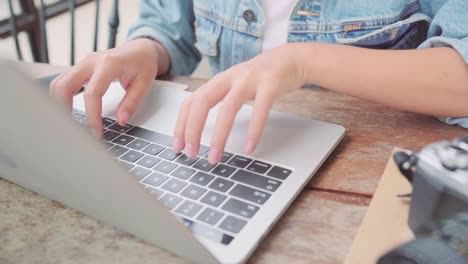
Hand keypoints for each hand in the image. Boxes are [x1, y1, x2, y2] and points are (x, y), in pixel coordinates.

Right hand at [50, 38, 168, 135]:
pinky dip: (61, 97)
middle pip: (64, 85)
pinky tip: (67, 112)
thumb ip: (132, 103)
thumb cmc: (142, 63)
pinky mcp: (80, 68)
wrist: (139, 49)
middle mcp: (91, 61)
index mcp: (109, 63)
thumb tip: (121, 121)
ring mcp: (83, 63)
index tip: (96, 133)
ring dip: (59, 104)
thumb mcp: (144, 83)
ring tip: (68, 124)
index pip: (93, 93)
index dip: (92, 116)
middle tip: (72, 130)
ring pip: (58, 83)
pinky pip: (63, 82)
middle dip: (64, 109)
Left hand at [173, 44, 305, 163]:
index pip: (191, 102)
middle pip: (202, 102)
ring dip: (219, 135)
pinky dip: (254, 130)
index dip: (181, 124)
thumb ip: (220, 99)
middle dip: (192, 130)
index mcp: (219, 81)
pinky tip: (250, 147)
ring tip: (215, 156)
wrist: (292, 58)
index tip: (177, 146)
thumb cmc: (262, 77)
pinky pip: (260, 109)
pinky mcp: (271, 84)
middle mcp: (231, 78)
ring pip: (228, 108)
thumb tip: (200, 127)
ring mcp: (250, 80)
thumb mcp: (235, 85)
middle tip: (190, 153)